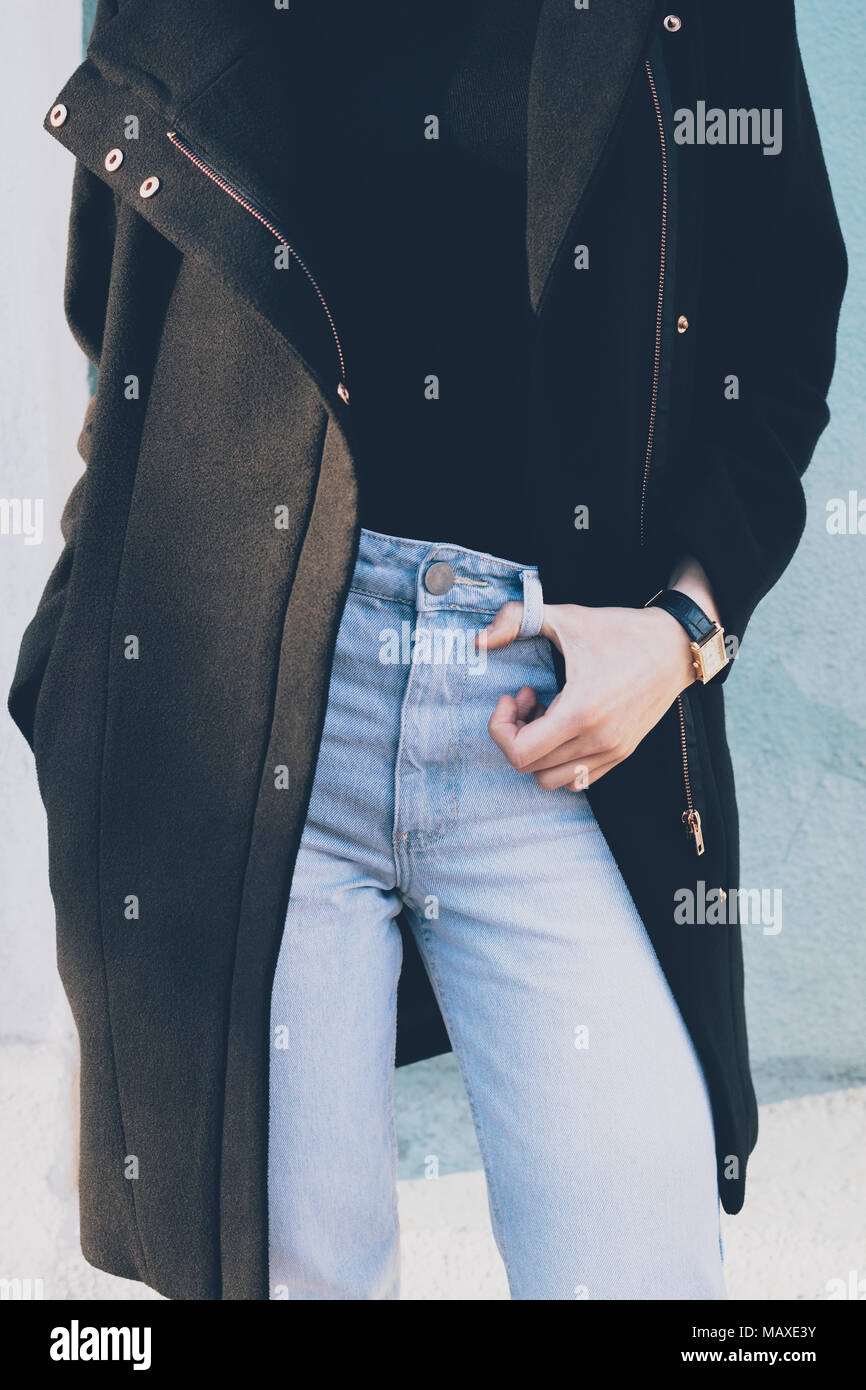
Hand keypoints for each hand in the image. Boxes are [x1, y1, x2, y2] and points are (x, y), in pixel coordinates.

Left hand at [479, 600, 696, 789]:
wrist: (675, 646)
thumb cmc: (620, 631)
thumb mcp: (566, 617)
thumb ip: (516, 619)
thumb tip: (478, 640)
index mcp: (581, 713)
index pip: (519, 753)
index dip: (501, 728)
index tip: (512, 695)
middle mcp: (597, 741)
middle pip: (530, 768)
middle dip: (516, 733)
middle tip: (527, 698)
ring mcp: (612, 752)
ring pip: (552, 780)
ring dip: (538, 751)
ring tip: (546, 714)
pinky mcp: (621, 755)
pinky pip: (577, 779)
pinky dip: (560, 760)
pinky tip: (565, 724)